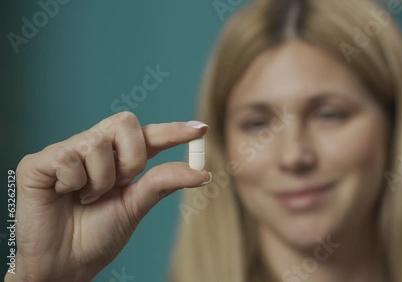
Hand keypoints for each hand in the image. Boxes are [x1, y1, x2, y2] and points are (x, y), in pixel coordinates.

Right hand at [5, 112, 210, 281]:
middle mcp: (95, 148)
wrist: (64, 265)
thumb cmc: (97, 235)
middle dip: (132, 158)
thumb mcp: (135, 207)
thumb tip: (202, 171)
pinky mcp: (39, 161)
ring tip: (86, 198)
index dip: (174, 130)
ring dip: (100, 180)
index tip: (202, 129)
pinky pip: (68, 157)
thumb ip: (162, 183)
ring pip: (98, 143)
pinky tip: (63, 194)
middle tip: (120, 184)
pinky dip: (73, 182)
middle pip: (125, 122)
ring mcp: (67, 151)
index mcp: (119, 159)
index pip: (149, 135)